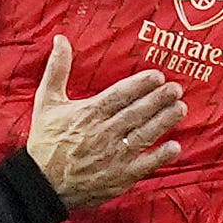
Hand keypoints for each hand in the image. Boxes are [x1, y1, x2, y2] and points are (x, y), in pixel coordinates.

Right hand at [24, 36, 182, 209]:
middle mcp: (104, 133)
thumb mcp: (46, 102)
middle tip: (176, 89)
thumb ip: (57, 69)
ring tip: (181, 109)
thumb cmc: (45, 142)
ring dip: (164, 121)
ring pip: (144, 135)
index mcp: (89, 113)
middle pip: (137, 113)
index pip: (120, 95)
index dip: (141, 85)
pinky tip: (175, 146)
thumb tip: (61, 39)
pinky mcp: (119, 177)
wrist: (41, 184)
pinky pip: (144, 165)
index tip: (158, 76)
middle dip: (159, 100)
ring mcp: (113, 156)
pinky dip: (160, 156)